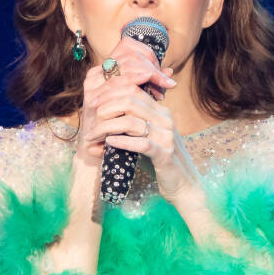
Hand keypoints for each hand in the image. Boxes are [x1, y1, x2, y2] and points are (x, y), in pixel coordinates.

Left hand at [74, 40, 200, 201]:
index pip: (133, 90)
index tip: (92, 103)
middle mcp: (164, 119)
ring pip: (131, 122)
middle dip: (105, 109)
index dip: (110, 93)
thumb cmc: (158, 162)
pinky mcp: (165, 154)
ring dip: (106, 128)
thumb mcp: (140, 141)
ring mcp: (166, 136)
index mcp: (159, 111)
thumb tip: (91, 135)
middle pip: (130, 102)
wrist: (183, 184)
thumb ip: (122, 133)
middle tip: (90, 120)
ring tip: (92, 136)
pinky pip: (141, 144)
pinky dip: (122, 142)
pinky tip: (108, 143)